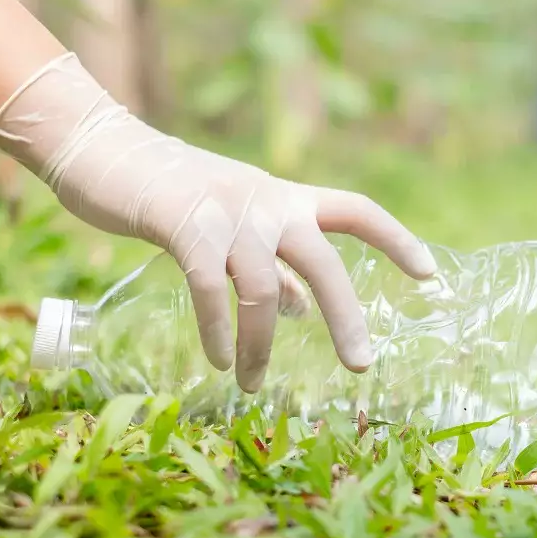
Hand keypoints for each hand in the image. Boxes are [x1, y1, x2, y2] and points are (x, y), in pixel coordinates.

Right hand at [0, 53, 436, 391]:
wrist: (105, 151)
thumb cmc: (174, 194)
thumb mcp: (236, 224)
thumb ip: (271, 265)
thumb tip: (302, 310)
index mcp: (286, 198)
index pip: (357, 211)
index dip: (397, 240)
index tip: (431, 276)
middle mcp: (267, 202)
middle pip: (325, 260)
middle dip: (347, 315)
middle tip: (363, 365)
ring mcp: (227, 213)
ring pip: (264, 288)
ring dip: (262, 346)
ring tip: (255, 386)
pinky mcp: (184, 225)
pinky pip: (211, 289)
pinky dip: (219, 330)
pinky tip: (221, 362)